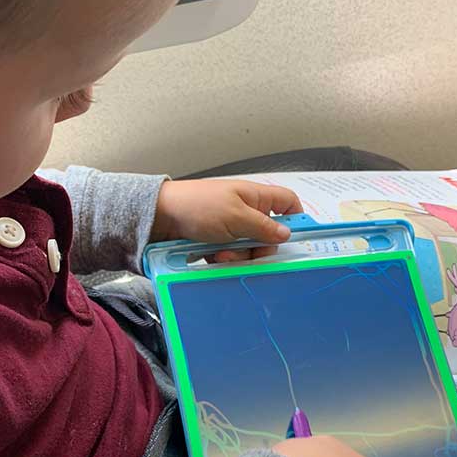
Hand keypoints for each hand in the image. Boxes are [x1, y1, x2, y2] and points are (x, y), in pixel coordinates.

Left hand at [151, 180, 302, 259]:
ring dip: (238, 256)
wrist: (160, 216)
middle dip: (259, 248)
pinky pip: (232, 256)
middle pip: (269, 235)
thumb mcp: (236, 216)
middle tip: (246, 252)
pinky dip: (224, 259)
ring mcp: (231, 227)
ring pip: (250, 249)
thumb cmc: (199, 207)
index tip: (293, 239)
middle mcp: (246, 211)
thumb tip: (287, 234)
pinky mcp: (217, 241)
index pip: (288, 203)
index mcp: (256, 197)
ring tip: (220, 254)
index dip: (296, 218)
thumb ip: (264, 227)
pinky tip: (212, 258)